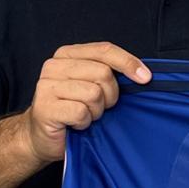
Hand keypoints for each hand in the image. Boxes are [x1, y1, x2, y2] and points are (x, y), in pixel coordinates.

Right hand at [22, 42, 149, 163]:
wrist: (42, 137)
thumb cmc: (73, 110)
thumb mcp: (92, 85)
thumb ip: (109, 73)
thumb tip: (143, 74)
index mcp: (67, 54)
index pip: (104, 50)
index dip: (128, 62)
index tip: (146, 78)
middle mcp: (54, 66)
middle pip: (103, 73)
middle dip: (110, 95)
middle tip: (99, 107)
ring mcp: (46, 86)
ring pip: (94, 93)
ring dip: (97, 111)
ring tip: (85, 115)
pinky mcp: (45, 107)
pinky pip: (81, 112)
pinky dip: (85, 122)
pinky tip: (76, 124)